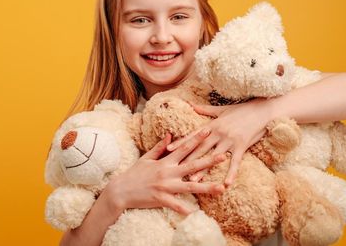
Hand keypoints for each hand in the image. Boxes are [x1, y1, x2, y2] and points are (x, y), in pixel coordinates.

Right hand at [104, 132, 226, 215]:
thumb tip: (170, 135)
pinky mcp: (161, 198)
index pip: (184, 147)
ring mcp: (165, 186)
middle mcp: (167, 172)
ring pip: (190, 186)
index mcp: (165, 161)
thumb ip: (159, 147)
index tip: (209, 131)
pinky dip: (187, 210)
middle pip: (192, 165)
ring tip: (222, 188)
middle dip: (209, 160)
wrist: (121, 190)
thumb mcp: (146, 158)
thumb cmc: (134, 174)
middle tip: (224, 155)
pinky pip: (176, 205)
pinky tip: (198, 214)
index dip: (197, 138)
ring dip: (207, 187)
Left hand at [166, 98, 274, 185]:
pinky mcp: (241, 146)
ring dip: (203, 169)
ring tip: (193, 180)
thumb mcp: (221, 109)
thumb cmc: (241, 109)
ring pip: (213, 156)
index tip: (168, 149)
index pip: (193, 135)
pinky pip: (234, 162)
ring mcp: (229, 140)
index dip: (181, 142)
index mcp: (212, 125)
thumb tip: (190, 104)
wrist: (262, 109)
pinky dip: (230, 173)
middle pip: (199, 148)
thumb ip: (205, 109)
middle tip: (175, 170)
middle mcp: (218, 133)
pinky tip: (226, 184)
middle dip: (186, 159)